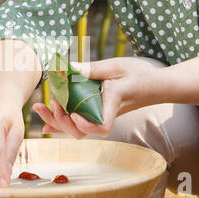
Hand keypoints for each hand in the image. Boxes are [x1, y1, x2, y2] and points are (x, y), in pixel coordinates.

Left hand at [33, 56, 162, 136]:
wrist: (156, 85)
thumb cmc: (141, 74)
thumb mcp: (117, 66)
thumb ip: (92, 69)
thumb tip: (68, 68)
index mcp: (113, 103)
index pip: (101, 126)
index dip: (85, 125)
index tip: (73, 113)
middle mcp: (106, 114)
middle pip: (81, 131)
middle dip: (60, 120)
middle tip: (51, 102)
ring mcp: (101, 116)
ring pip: (77, 129)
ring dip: (57, 120)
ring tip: (42, 107)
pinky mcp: (98, 113)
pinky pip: (78, 123)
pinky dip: (61, 122)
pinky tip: (46, 122)